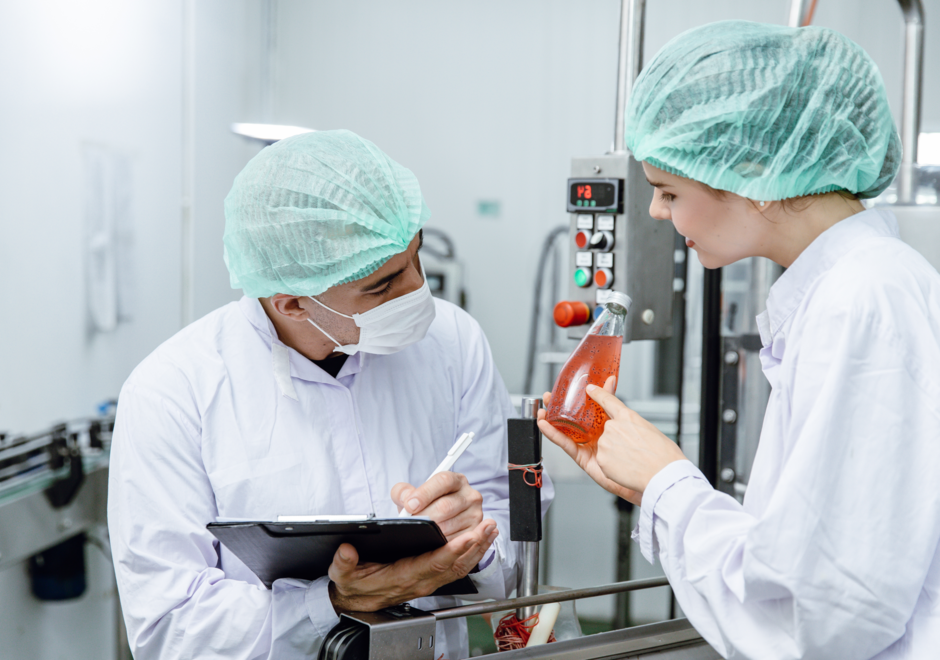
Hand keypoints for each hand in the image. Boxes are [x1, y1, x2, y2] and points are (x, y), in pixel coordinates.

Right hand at [328, 519, 497, 612]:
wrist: (358, 602)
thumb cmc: (356, 585)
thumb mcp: (343, 574)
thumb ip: (343, 563)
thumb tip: (346, 550)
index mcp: (402, 576)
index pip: (432, 563)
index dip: (452, 550)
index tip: (467, 536)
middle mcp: (420, 580)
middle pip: (453, 564)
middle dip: (473, 545)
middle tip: (487, 526)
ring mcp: (429, 581)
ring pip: (459, 566)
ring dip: (478, 548)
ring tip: (490, 528)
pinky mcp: (432, 578)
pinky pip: (457, 568)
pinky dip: (473, 554)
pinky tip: (481, 540)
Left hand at [391, 472, 483, 541]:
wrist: (438, 521)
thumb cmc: (425, 506)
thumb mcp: (412, 495)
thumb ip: (403, 492)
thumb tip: (406, 499)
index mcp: (456, 480)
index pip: (443, 481)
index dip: (425, 493)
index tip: (410, 505)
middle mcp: (470, 495)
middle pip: (445, 506)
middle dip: (424, 516)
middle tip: (412, 522)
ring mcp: (475, 514)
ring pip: (449, 525)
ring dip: (431, 531)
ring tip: (420, 532)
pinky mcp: (474, 532)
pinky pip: (455, 541)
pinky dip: (439, 543)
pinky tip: (431, 541)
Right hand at [537, 377, 642, 505]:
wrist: (653, 474)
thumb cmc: (648, 449)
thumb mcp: (626, 416)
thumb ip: (612, 399)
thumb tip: (607, 380)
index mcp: (609, 424)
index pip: (588, 407)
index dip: (576, 397)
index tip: (566, 386)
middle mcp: (598, 436)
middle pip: (574, 418)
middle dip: (559, 407)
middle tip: (548, 396)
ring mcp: (591, 447)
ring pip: (567, 431)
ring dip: (551, 419)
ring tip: (541, 408)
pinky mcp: (585, 460)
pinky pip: (567, 445)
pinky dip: (554, 434)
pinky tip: (543, 424)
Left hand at [586, 378, 686, 495]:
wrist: (665, 475)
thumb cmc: (664, 456)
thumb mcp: (651, 430)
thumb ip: (633, 427)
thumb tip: (628, 432)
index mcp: (628, 416)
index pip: (608, 400)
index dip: (598, 393)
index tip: (590, 389)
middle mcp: (613, 426)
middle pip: (609, 432)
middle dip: (619, 442)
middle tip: (635, 452)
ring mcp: (605, 443)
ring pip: (606, 448)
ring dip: (616, 455)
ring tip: (634, 462)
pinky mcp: (601, 459)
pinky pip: (604, 462)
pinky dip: (614, 467)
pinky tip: (627, 470)